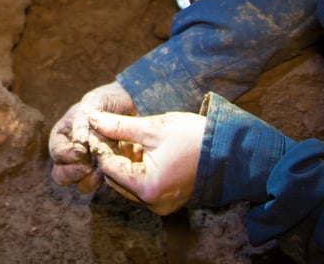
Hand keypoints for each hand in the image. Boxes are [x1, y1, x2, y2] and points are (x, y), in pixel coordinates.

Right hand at [48, 81, 135, 192]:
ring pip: (80, 184)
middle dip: (73, 173)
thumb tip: (78, 142)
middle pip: (60, 175)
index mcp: (63, 135)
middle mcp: (72, 153)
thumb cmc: (110, 101)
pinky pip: (101, 184)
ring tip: (102, 169)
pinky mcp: (105, 172)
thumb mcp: (93, 102)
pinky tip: (115, 170)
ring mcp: (89, 164)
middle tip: (88, 165)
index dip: (66, 154)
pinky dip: (106, 180)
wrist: (135, 105)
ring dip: (89, 179)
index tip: (82, 150)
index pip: (56, 152)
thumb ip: (82, 119)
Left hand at [87, 110, 205, 214]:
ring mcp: (161, 205)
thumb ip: (119, 126)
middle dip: (111, 153)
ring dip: (124, 161)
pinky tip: (142, 149)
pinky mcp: (168, 201)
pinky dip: (137, 168)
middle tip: (109, 129)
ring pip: (127, 182)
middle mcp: (152, 202)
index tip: (97, 126)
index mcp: (147, 187)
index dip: (100, 144)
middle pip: (116, 177)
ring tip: (129, 137)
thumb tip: (93, 119)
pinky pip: (142, 186)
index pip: (108, 166)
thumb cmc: (194, 137)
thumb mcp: (153, 128)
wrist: (230, 151)